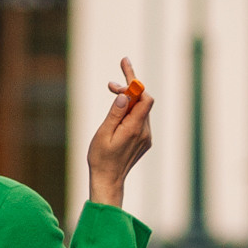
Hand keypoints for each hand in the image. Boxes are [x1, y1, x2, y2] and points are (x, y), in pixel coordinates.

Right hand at [87, 57, 152, 207]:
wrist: (108, 181)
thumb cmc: (101, 159)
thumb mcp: (103, 134)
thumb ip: (115, 114)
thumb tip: (123, 95)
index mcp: (135, 129)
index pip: (143, 98)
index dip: (135, 81)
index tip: (125, 66)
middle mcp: (144, 132)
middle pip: (143, 101)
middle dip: (129, 89)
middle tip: (111, 83)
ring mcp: (145, 137)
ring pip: (141, 109)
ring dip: (128, 100)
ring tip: (111, 91)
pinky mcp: (143, 140)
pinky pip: (140, 119)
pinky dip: (130, 110)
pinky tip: (117, 111)